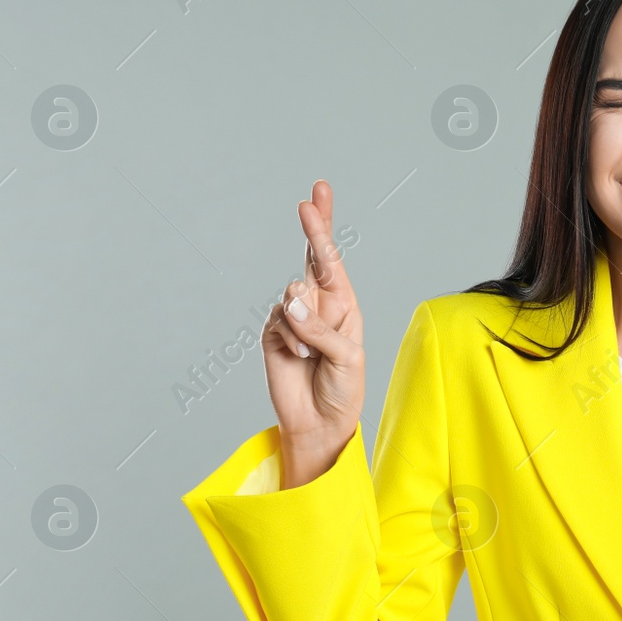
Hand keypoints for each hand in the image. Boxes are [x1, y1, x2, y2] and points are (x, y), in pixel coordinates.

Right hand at [262, 180, 365, 486]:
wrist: (319, 422)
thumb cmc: (344, 388)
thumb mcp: (347, 357)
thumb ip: (321, 329)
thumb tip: (289, 303)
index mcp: (344, 304)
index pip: (332, 260)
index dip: (323, 229)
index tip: (315, 198)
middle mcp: (319, 305)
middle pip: (309, 258)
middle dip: (313, 229)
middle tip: (308, 202)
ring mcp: (294, 318)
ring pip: (291, 297)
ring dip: (305, 326)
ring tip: (313, 354)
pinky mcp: (274, 334)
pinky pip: (278, 322)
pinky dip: (290, 341)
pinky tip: (299, 359)